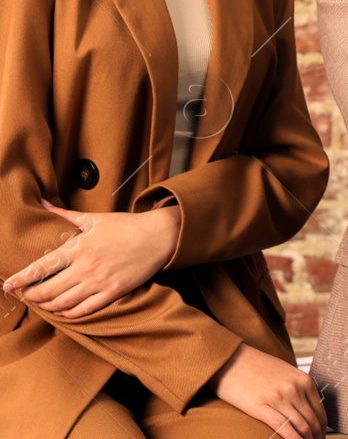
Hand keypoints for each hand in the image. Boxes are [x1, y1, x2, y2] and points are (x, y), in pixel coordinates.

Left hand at [3, 203, 178, 318]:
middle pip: (48, 291)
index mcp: (79, 247)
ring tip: (42, 304)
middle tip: (27, 295)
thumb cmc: (126, 226)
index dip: (22, 278)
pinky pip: (84, 310)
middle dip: (32, 297)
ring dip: (47, 307)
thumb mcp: (94, 218)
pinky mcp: (113, 292)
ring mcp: (100, 282)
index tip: (8, 285)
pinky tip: (63, 311)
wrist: (160, 236)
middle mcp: (86, 267)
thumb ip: (65, 215)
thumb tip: (43, 204)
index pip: (42, 267)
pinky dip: (69, 314)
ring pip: (63, 304)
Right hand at [211, 343, 326, 438]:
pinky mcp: (261, 407)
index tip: (321, 436)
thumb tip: (307, 408)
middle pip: (312, 420)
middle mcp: (295, 389)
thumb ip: (298, 388)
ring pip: (301, 426)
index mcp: (303, 380)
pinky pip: (283, 427)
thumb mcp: (286, 373)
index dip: (322, 428)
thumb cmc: (258, 368)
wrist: (232, 360)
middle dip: (316, 436)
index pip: (320, 410)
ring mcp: (279, 398)